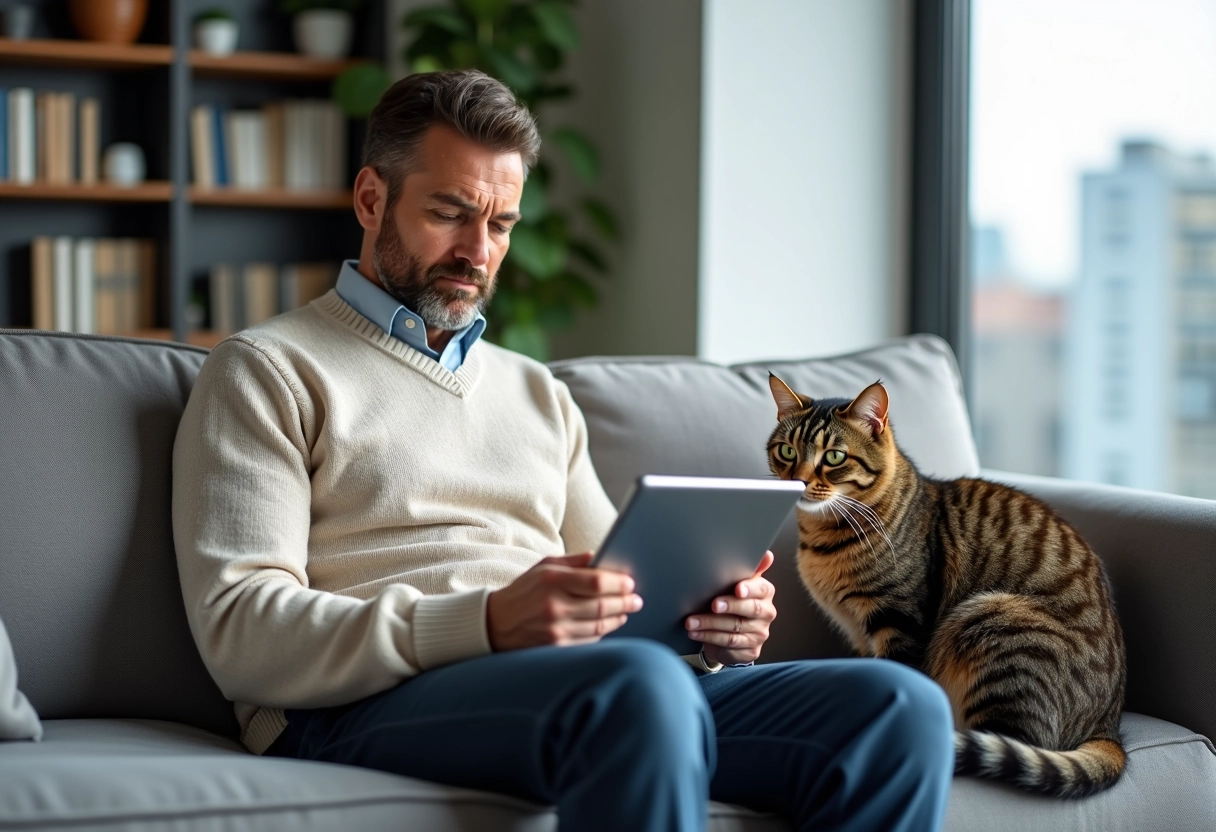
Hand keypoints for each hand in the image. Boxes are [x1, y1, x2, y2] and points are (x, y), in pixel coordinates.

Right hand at [486, 552, 642, 651]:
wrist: (494, 624)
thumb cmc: (523, 591)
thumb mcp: (543, 567)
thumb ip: (573, 561)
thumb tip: (600, 556)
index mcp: (552, 580)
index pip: (596, 582)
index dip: (619, 583)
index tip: (631, 583)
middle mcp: (554, 606)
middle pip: (602, 605)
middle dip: (624, 602)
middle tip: (636, 600)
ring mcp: (555, 629)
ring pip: (599, 625)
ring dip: (618, 618)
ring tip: (626, 611)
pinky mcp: (556, 647)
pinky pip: (589, 640)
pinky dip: (603, 631)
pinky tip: (609, 624)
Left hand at [685, 551, 776, 665]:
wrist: (732, 631)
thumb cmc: (733, 600)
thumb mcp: (738, 582)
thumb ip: (750, 568)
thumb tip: (767, 554)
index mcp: (765, 593)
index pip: (761, 589)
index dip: (750, 589)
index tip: (737, 589)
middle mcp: (766, 613)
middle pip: (750, 610)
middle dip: (730, 606)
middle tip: (713, 604)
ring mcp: (759, 634)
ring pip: (735, 629)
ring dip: (710, 625)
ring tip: (690, 621)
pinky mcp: (750, 651)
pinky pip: (729, 645)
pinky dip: (709, 638)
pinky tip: (695, 633)